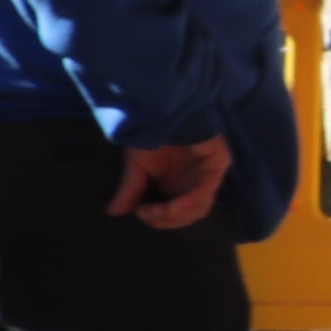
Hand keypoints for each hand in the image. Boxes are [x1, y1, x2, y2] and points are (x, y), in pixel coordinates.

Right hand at [108, 137, 231, 231]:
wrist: (164, 110)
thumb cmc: (153, 133)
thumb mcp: (136, 166)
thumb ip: (130, 190)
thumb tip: (112, 212)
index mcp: (178, 185)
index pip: (174, 215)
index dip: (157, 219)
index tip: (139, 212)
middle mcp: (194, 183)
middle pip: (187, 216)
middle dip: (166, 220)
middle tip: (148, 213)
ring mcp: (208, 175)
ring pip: (199, 209)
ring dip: (177, 215)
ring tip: (159, 211)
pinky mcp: (218, 164)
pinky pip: (207, 191)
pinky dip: (189, 202)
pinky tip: (173, 205)